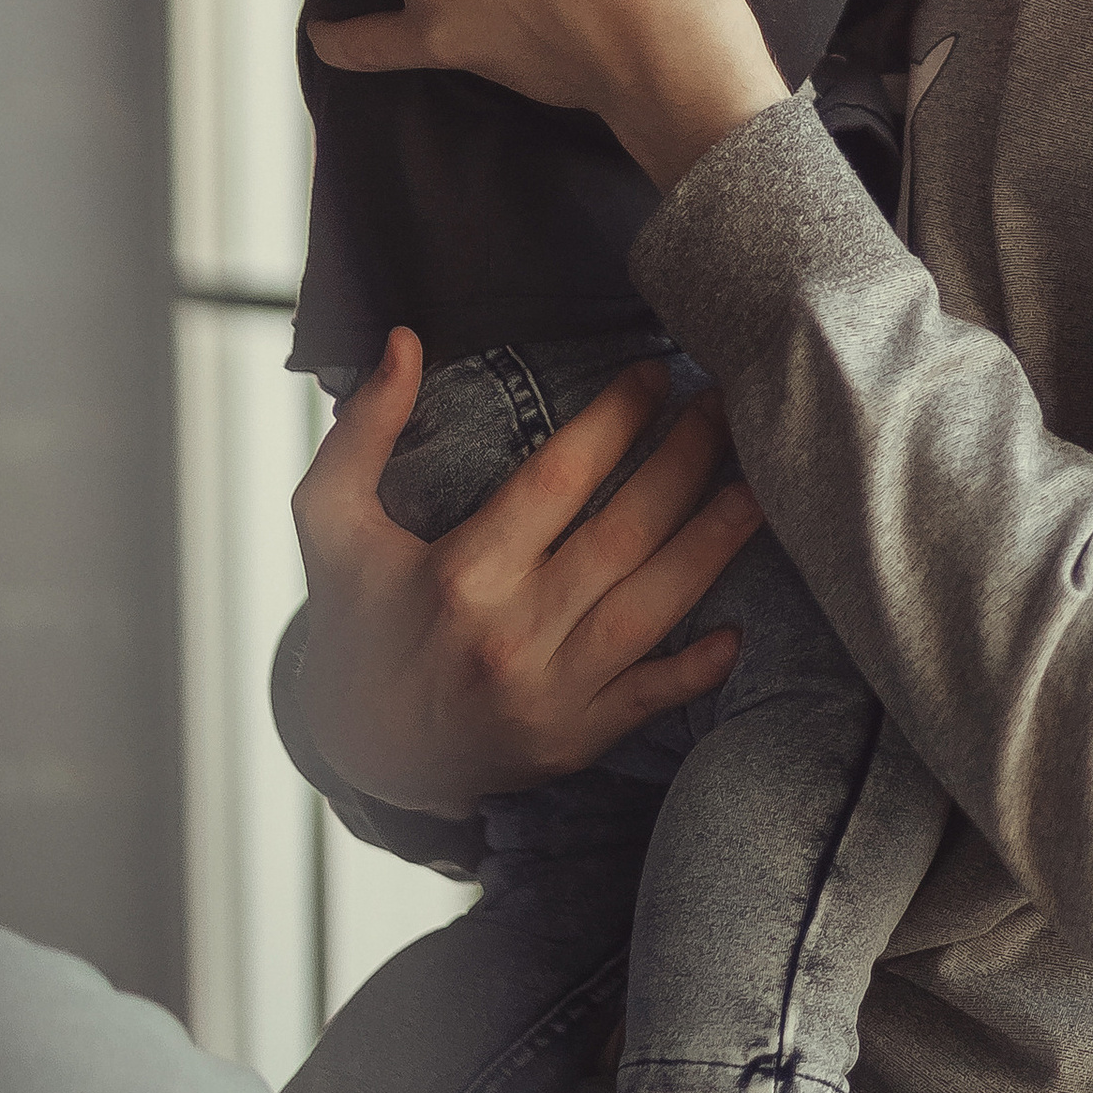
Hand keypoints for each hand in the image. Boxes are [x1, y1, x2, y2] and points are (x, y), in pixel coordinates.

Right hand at [290, 331, 762, 811]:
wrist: (357, 752)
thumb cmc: (354, 617)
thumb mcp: (331, 520)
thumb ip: (364, 427)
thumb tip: (405, 340)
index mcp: (459, 574)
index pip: (559, 479)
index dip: (616, 420)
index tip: (654, 374)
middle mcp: (511, 635)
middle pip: (623, 535)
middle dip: (686, 462)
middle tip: (728, 406)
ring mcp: (549, 694)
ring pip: (651, 610)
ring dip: (713, 546)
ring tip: (760, 488)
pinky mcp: (574, 741)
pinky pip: (649, 700)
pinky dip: (696, 669)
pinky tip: (738, 628)